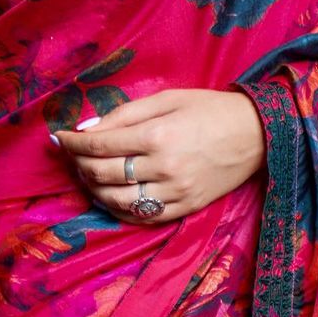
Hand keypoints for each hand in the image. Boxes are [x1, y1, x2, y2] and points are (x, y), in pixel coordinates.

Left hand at [50, 88, 266, 224]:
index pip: (98, 145)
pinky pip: (142, 217)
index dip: (72, 143)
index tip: (60, 138)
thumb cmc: (209, 109)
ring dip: (93, 189)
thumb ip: (123, 115)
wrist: (257, 134)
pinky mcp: (185, 209)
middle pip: (102, 174)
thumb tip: (86, 130)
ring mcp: (175, 193)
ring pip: (117, 201)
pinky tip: (111, 196)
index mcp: (157, 135)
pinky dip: (119, 209)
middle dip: (79, 164)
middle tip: (75, 155)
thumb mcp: (166, 99)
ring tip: (89, 175)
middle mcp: (164, 168)